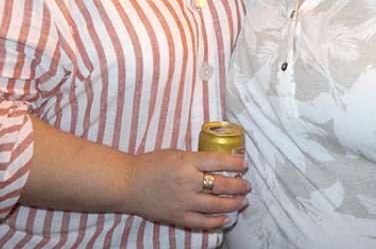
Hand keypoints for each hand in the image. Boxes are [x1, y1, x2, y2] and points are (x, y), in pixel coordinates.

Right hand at [121, 150, 249, 228]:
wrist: (128, 184)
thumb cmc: (152, 164)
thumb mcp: (177, 153)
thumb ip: (197, 158)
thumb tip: (220, 161)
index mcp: (187, 162)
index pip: (219, 162)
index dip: (235, 163)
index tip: (244, 165)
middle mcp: (188, 182)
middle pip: (221, 185)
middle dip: (239, 185)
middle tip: (247, 185)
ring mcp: (183, 202)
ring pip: (216, 205)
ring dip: (233, 203)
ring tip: (243, 201)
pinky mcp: (177, 217)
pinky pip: (202, 222)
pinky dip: (217, 221)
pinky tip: (227, 218)